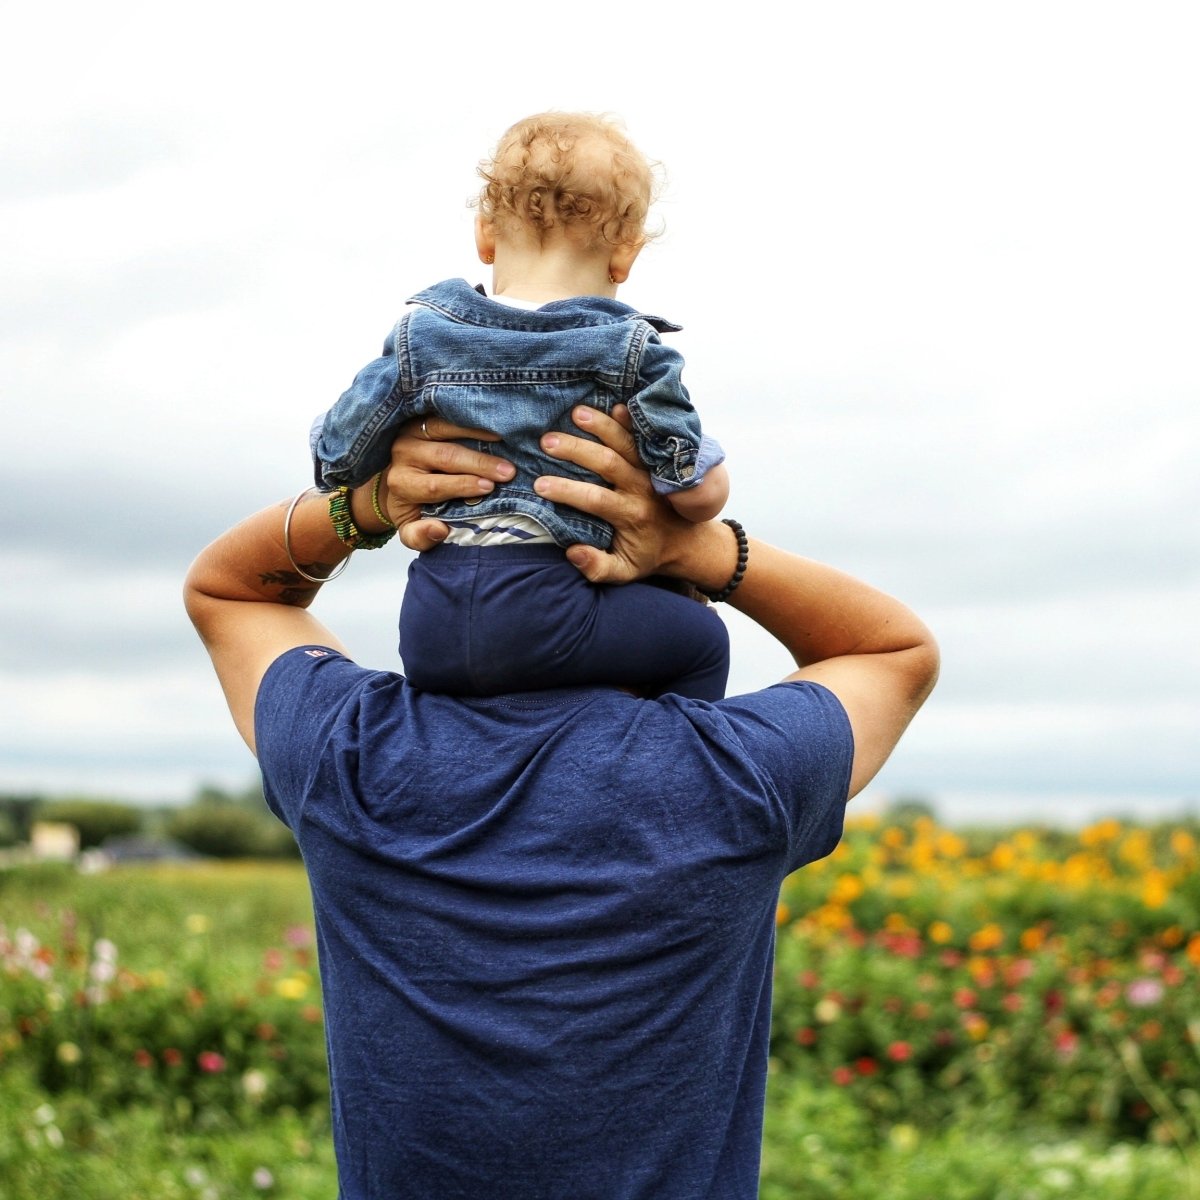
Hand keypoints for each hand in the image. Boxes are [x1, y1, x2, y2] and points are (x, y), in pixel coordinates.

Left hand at [379, 417, 514, 550]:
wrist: (397, 478)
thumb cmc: (412, 506)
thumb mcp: (410, 529)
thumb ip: (420, 537)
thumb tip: (439, 530)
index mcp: (401, 484)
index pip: (433, 486)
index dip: (462, 485)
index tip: (489, 488)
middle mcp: (403, 454)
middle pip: (444, 456)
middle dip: (478, 463)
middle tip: (507, 471)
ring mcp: (412, 431)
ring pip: (445, 428)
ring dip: (478, 433)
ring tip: (505, 440)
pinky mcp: (422, 416)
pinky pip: (448, 414)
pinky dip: (471, 417)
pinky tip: (493, 422)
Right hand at [535, 406, 730, 589]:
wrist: (686, 542)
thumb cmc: (646, 555)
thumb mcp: (623, 572)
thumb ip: (598, 567)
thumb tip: (572, 552)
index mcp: (630, 516)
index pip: (595, 499)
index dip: (567, 491)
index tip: (539, 485)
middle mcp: (641, 489)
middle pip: (608, 463)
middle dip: (577, 450)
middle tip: (546, 441)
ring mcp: (650, 471)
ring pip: (626, 443)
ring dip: (601, 426)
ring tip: (576, 412)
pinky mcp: (656, 460)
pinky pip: (645, 437)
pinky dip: (632, 421)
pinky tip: (615, 405)